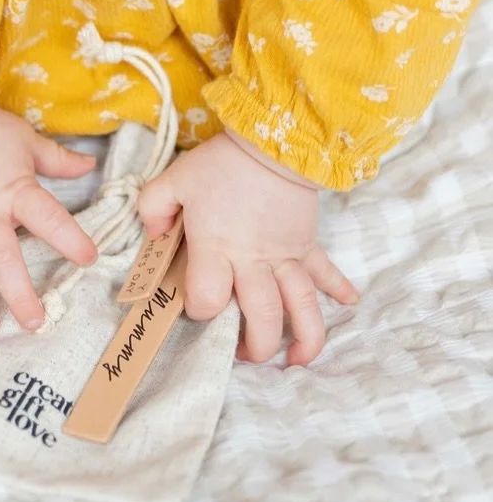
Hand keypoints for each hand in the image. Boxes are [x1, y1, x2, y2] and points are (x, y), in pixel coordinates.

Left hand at [138, 133, 357, 364]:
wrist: (273, 140)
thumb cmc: (221, 163)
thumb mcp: (173, 180)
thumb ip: (153, 208)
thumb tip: (155, 236)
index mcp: (217, 248)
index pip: (208, 298)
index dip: (199, 309)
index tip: (196, 304)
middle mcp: (254, 261)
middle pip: (261, 316)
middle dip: (255, 346)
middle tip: (247, 355)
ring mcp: (286, 255)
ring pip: (301, 306)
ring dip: (304, 337)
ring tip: (297, 361)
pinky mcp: (307, 242)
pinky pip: (325, 270)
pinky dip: (339, 288)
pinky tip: (348, 304)